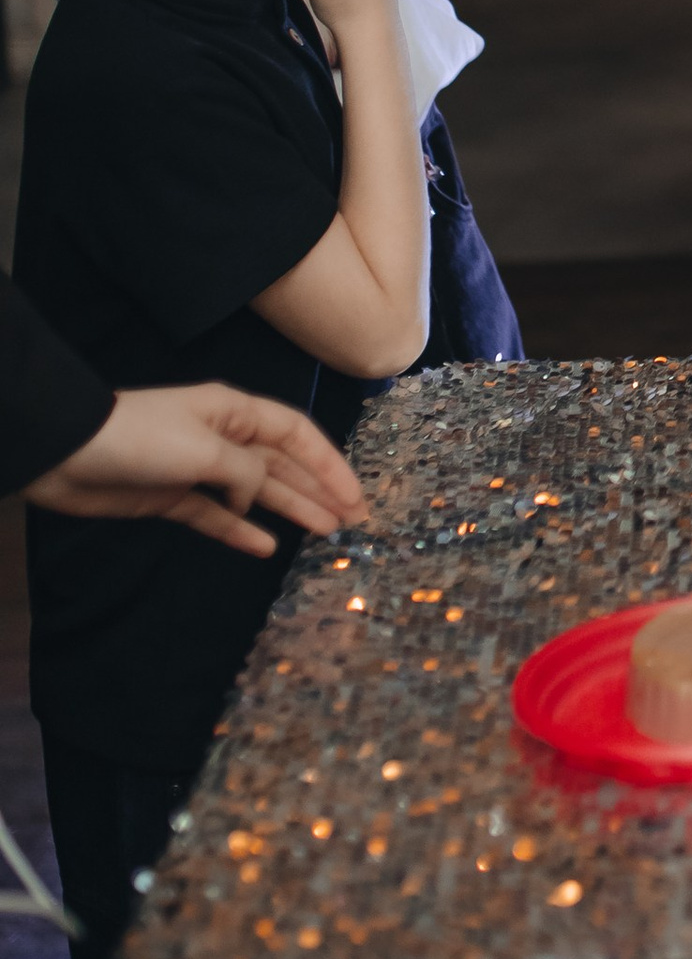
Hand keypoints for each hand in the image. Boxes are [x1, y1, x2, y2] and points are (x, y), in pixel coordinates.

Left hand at [28, 383, 366, 554]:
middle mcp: (223, 437)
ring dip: (288, 508)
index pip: (297, 434)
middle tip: (351, 521)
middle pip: (281, 463)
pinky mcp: (172, 497)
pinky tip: (264, 546)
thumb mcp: (204, 448)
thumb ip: (246, 471)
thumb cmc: (142, 439)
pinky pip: (216, 515)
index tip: (355, 495)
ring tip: (323, 532)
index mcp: (235, 412)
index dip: (329, 463)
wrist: (69, 454)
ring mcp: (198, 469)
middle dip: (317, 489)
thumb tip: (257, 495)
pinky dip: (240, 529)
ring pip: (255, 490)